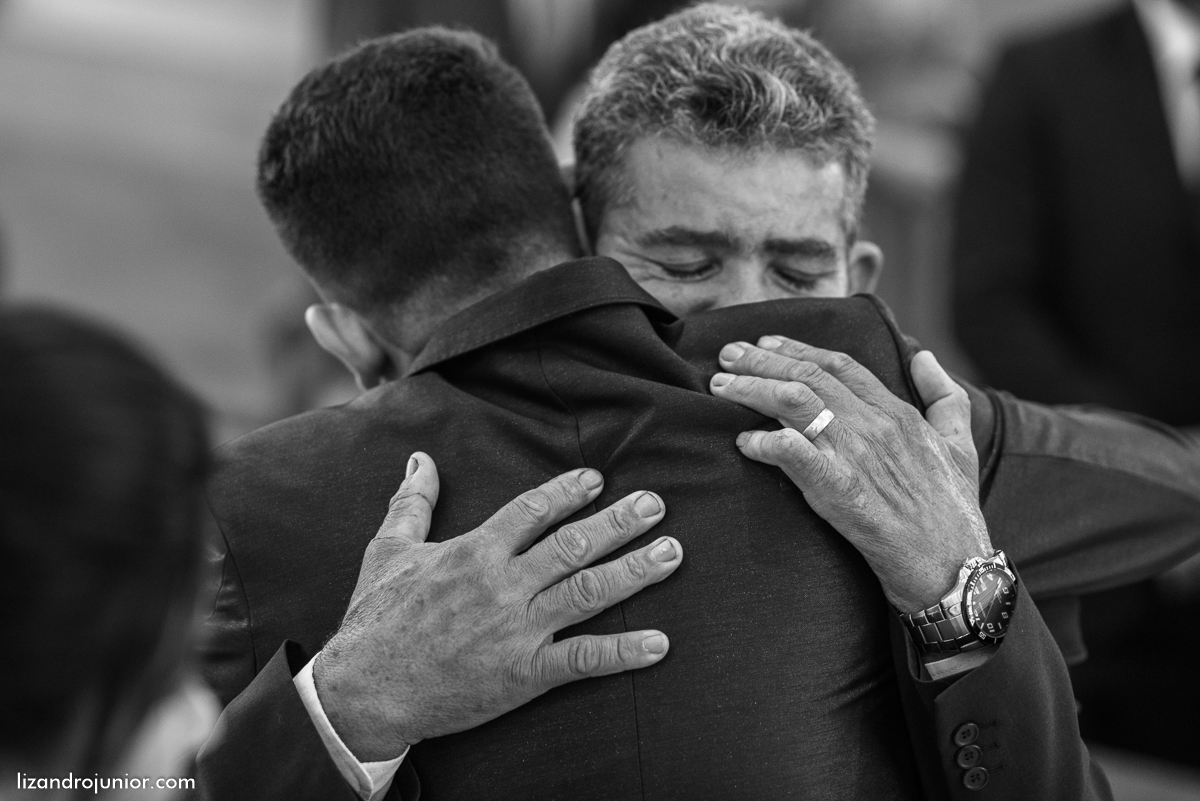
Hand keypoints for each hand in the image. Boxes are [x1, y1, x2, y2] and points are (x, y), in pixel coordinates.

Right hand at [314, 453, 680, 760]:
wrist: (364, 691)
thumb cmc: (374, 619)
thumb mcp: (386, 551)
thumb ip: (412, 503)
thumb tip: (420, 459)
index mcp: (473, 552)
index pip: (532, 510)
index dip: (569, 491)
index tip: (597, 479)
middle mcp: (502, 585)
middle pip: (572, 545)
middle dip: (619, 521)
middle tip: (657, 503)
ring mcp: (516, 630)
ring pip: (587, 592)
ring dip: (634, 571)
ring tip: (672, 553)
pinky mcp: (524, 674)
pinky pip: (583, 659)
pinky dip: (623, 651)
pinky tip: (658, 643)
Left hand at [710, 336, 990, 612]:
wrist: (954, 570)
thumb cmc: (955, 514)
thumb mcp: (961, 445)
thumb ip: (943, 397)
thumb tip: (923, 356)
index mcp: (898, 413)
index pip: (839, 365)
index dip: (798, 349)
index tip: (766, 344)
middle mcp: (875, 426)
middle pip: (809, 376)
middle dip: (762, 360)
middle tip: (728, 355)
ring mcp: (857, 457)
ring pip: (795, 403)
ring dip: (753, 389)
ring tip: (721, 386)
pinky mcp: (840, 492)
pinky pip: (793, 455)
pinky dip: (765, 442)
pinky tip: (744, 442)